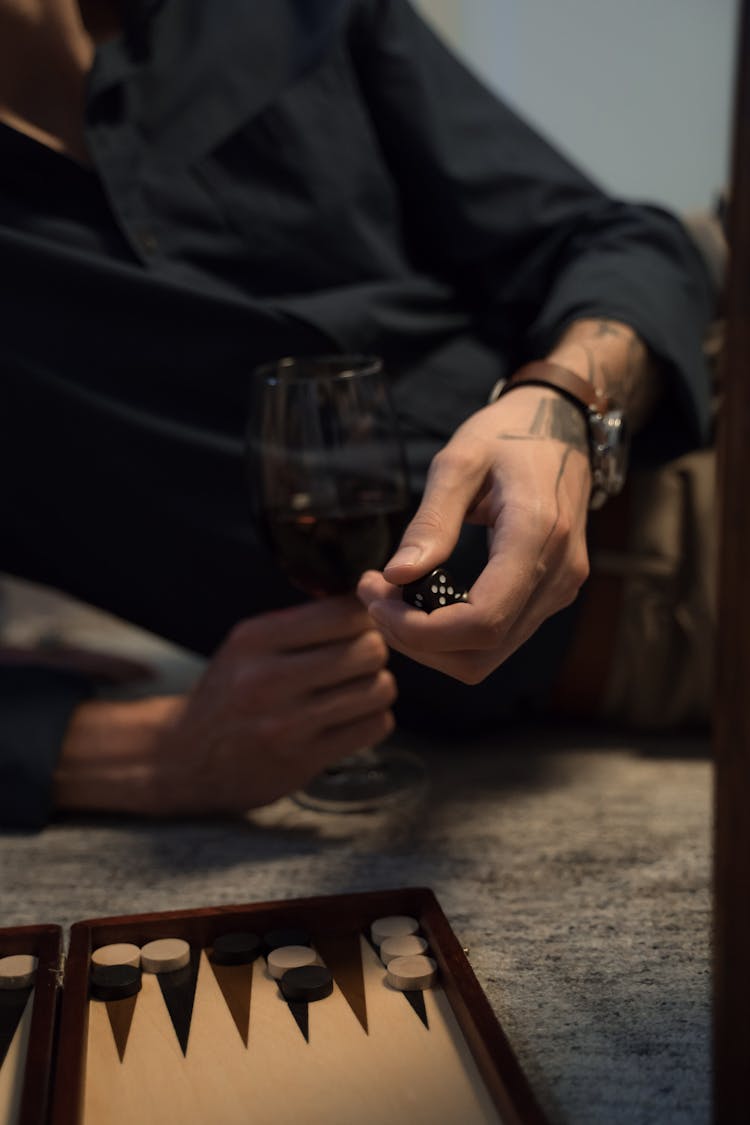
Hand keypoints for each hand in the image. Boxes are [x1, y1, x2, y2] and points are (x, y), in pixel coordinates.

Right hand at [53, 596, 395, 815]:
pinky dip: (373, 719)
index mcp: (255, 639)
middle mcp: (268, 679)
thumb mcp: (246, 645)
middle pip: (369, 649)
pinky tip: (352, 718)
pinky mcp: (304, 760)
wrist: (184, 758)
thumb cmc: (227, 694)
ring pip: (379, 689)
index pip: (343, 613)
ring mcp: (287, 723)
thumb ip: (299, 624)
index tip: (360, 626)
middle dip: (376, 652)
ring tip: (357, 689)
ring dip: (377, 687)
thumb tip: (365, 599)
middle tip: (361, 660)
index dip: (364, 617)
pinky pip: (374, 727)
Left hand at [357, 385, 591, 683]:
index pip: (482, 622)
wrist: (563, 427)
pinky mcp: (549, 596)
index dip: (420, 631)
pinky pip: (496, 639)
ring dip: (428, 642)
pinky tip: (420, 596)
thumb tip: (396, 577)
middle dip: (414, 639)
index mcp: (537, 536)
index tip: (376, 599)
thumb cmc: (508, 435)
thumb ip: (431, 521)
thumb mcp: (459, 460)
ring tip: (388, 596)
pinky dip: (450, 633)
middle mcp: (557, 575)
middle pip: (479, 654)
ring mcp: (559, 591)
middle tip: (371, 595)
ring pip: (486, 657)